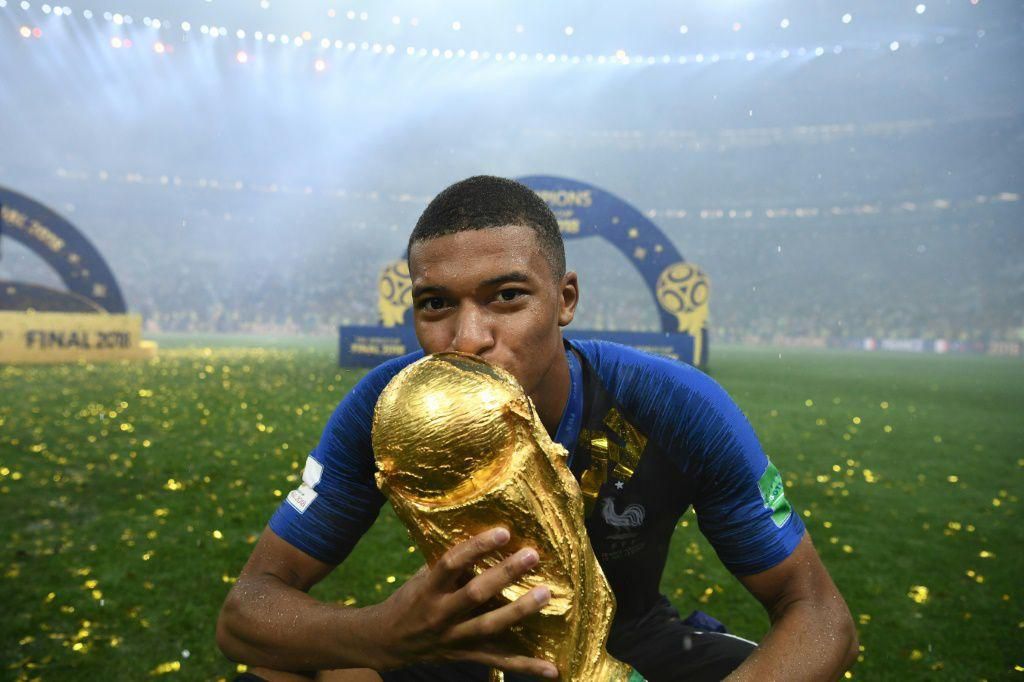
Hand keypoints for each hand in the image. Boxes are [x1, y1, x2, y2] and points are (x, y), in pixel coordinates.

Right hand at [367, 527, 557, 678]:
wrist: (387, 641)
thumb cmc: (411, 599)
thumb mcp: (423, 577)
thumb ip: (451, 564)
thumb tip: (485, 537)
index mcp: (429, 588)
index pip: (452, 563)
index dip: (477, 547)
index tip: (504, 532)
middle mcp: (441, 614)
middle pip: (475, 594)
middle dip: (505, 574)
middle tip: (532, 556)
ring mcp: (454, 638)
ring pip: (490, 626)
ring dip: (520, 611)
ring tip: (545, 594)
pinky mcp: (467, 655)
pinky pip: (500, 661)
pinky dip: (528, 665)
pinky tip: (553, 668)